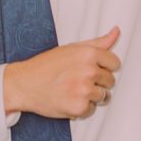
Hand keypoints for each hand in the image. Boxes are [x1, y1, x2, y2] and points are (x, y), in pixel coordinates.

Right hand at [3, 27, 120, 118]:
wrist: (24, 84)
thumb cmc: (46, 65)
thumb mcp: (72, 48)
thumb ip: (98, 42)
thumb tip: (116, 31)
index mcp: (89, 53)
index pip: (115, 63)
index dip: (103, 67)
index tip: (90, 69)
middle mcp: (88, 71)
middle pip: (110, 81)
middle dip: (97, 82)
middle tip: (77, 80)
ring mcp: (84, 90)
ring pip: (103, 96)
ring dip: (91, 96)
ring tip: (72, 90)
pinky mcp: (79, 107)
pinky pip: (92, 109)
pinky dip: (82, 108)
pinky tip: (68, 99)